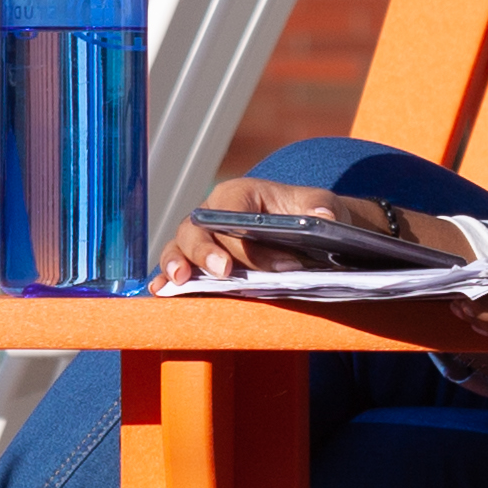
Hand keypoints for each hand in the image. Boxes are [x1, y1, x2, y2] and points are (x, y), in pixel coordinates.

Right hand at [155, 179, 474, 282]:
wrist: (310, 230)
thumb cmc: (314, 216)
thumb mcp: (326, 207)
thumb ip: (326, 209)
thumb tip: (326, 220)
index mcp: (241, 194)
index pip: (228, 213)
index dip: (233, 240)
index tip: (235, 267)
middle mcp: (215, 212)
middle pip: (197, 229)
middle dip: (203, 253)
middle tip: (220, 275)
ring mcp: (205, 237)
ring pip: (179, 245)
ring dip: (175, 263)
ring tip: (178, 282)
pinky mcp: (201, 259)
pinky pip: (179, 264)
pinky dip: (167, 277)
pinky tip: (161, 293)